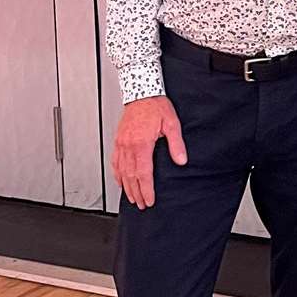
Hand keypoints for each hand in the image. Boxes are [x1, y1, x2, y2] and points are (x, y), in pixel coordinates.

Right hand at [112, 95, 186, 209]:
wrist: (140, 91)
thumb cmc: (155, 106)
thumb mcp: (172, 124)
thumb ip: (176, 144)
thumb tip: (181, 160)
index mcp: (141, 143)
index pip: (143, 173)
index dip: (146, 189)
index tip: (149, 200)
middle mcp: (128, 145)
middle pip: (131, 176)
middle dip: (137, 193)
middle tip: (142, 204)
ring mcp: (121, 144)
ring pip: (121, 171)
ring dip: (127, 187)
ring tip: (133, 198)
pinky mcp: (118, 141)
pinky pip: (115, 161)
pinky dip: (117, 174)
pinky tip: (121, 181)